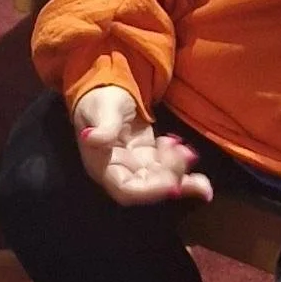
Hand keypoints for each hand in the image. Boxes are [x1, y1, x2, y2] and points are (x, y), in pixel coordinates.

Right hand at [72, 85, 213, 206]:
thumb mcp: (102, 108)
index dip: (150, 191)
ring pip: (161, 182)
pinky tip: (187, 152)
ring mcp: (136, 166)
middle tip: (187, 155)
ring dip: (182, 174)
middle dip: (172, 178)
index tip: (172, 182)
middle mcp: (120, 172)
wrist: (108, 90)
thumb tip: (90, 138)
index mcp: (102, 166)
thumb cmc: (100, 98)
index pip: (126, 190)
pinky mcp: (149, 158)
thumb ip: (103, 126)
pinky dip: (181, 166)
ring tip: (190, 154)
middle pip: (149, 189)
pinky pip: (167, 170)